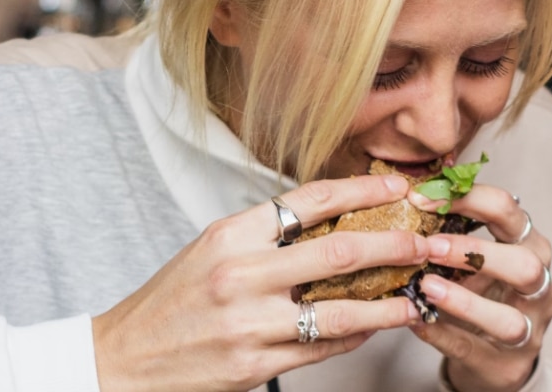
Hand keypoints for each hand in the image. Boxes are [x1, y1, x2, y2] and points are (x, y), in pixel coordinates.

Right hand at [92, 174, 430, 391]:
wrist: (126, 356)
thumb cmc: (171, 299)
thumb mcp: (212, 248)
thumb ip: (266, 235)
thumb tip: (328, 222)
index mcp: (231, 234)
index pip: (311, 200)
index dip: (362, 190)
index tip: (396, 186)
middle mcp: (242, 274)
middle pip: (339, 251)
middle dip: (394, 244)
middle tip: (425, 241)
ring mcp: (250, 322)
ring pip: (341, 309)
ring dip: (388, 303)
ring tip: (415, 297)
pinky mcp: (255, 365)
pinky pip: (321, 347)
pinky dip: (353, 335)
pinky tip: (371, 326)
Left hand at [407, 186, 551, 391]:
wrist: (492, 352)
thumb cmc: (478, 289)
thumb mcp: (470, 254)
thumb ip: (449, 228)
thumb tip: (408, 192)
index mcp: (528, 244)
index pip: (507, 210)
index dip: (466, 200)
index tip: (420, 198)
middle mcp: (539, 285)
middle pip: (526, 264)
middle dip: (476, 252)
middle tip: (430, 247)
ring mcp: (529, 329)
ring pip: (509, 318)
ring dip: (464, 300)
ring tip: (425, 286)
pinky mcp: (507, 365)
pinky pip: (474, 349)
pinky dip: (442, 334)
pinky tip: (416, 320)